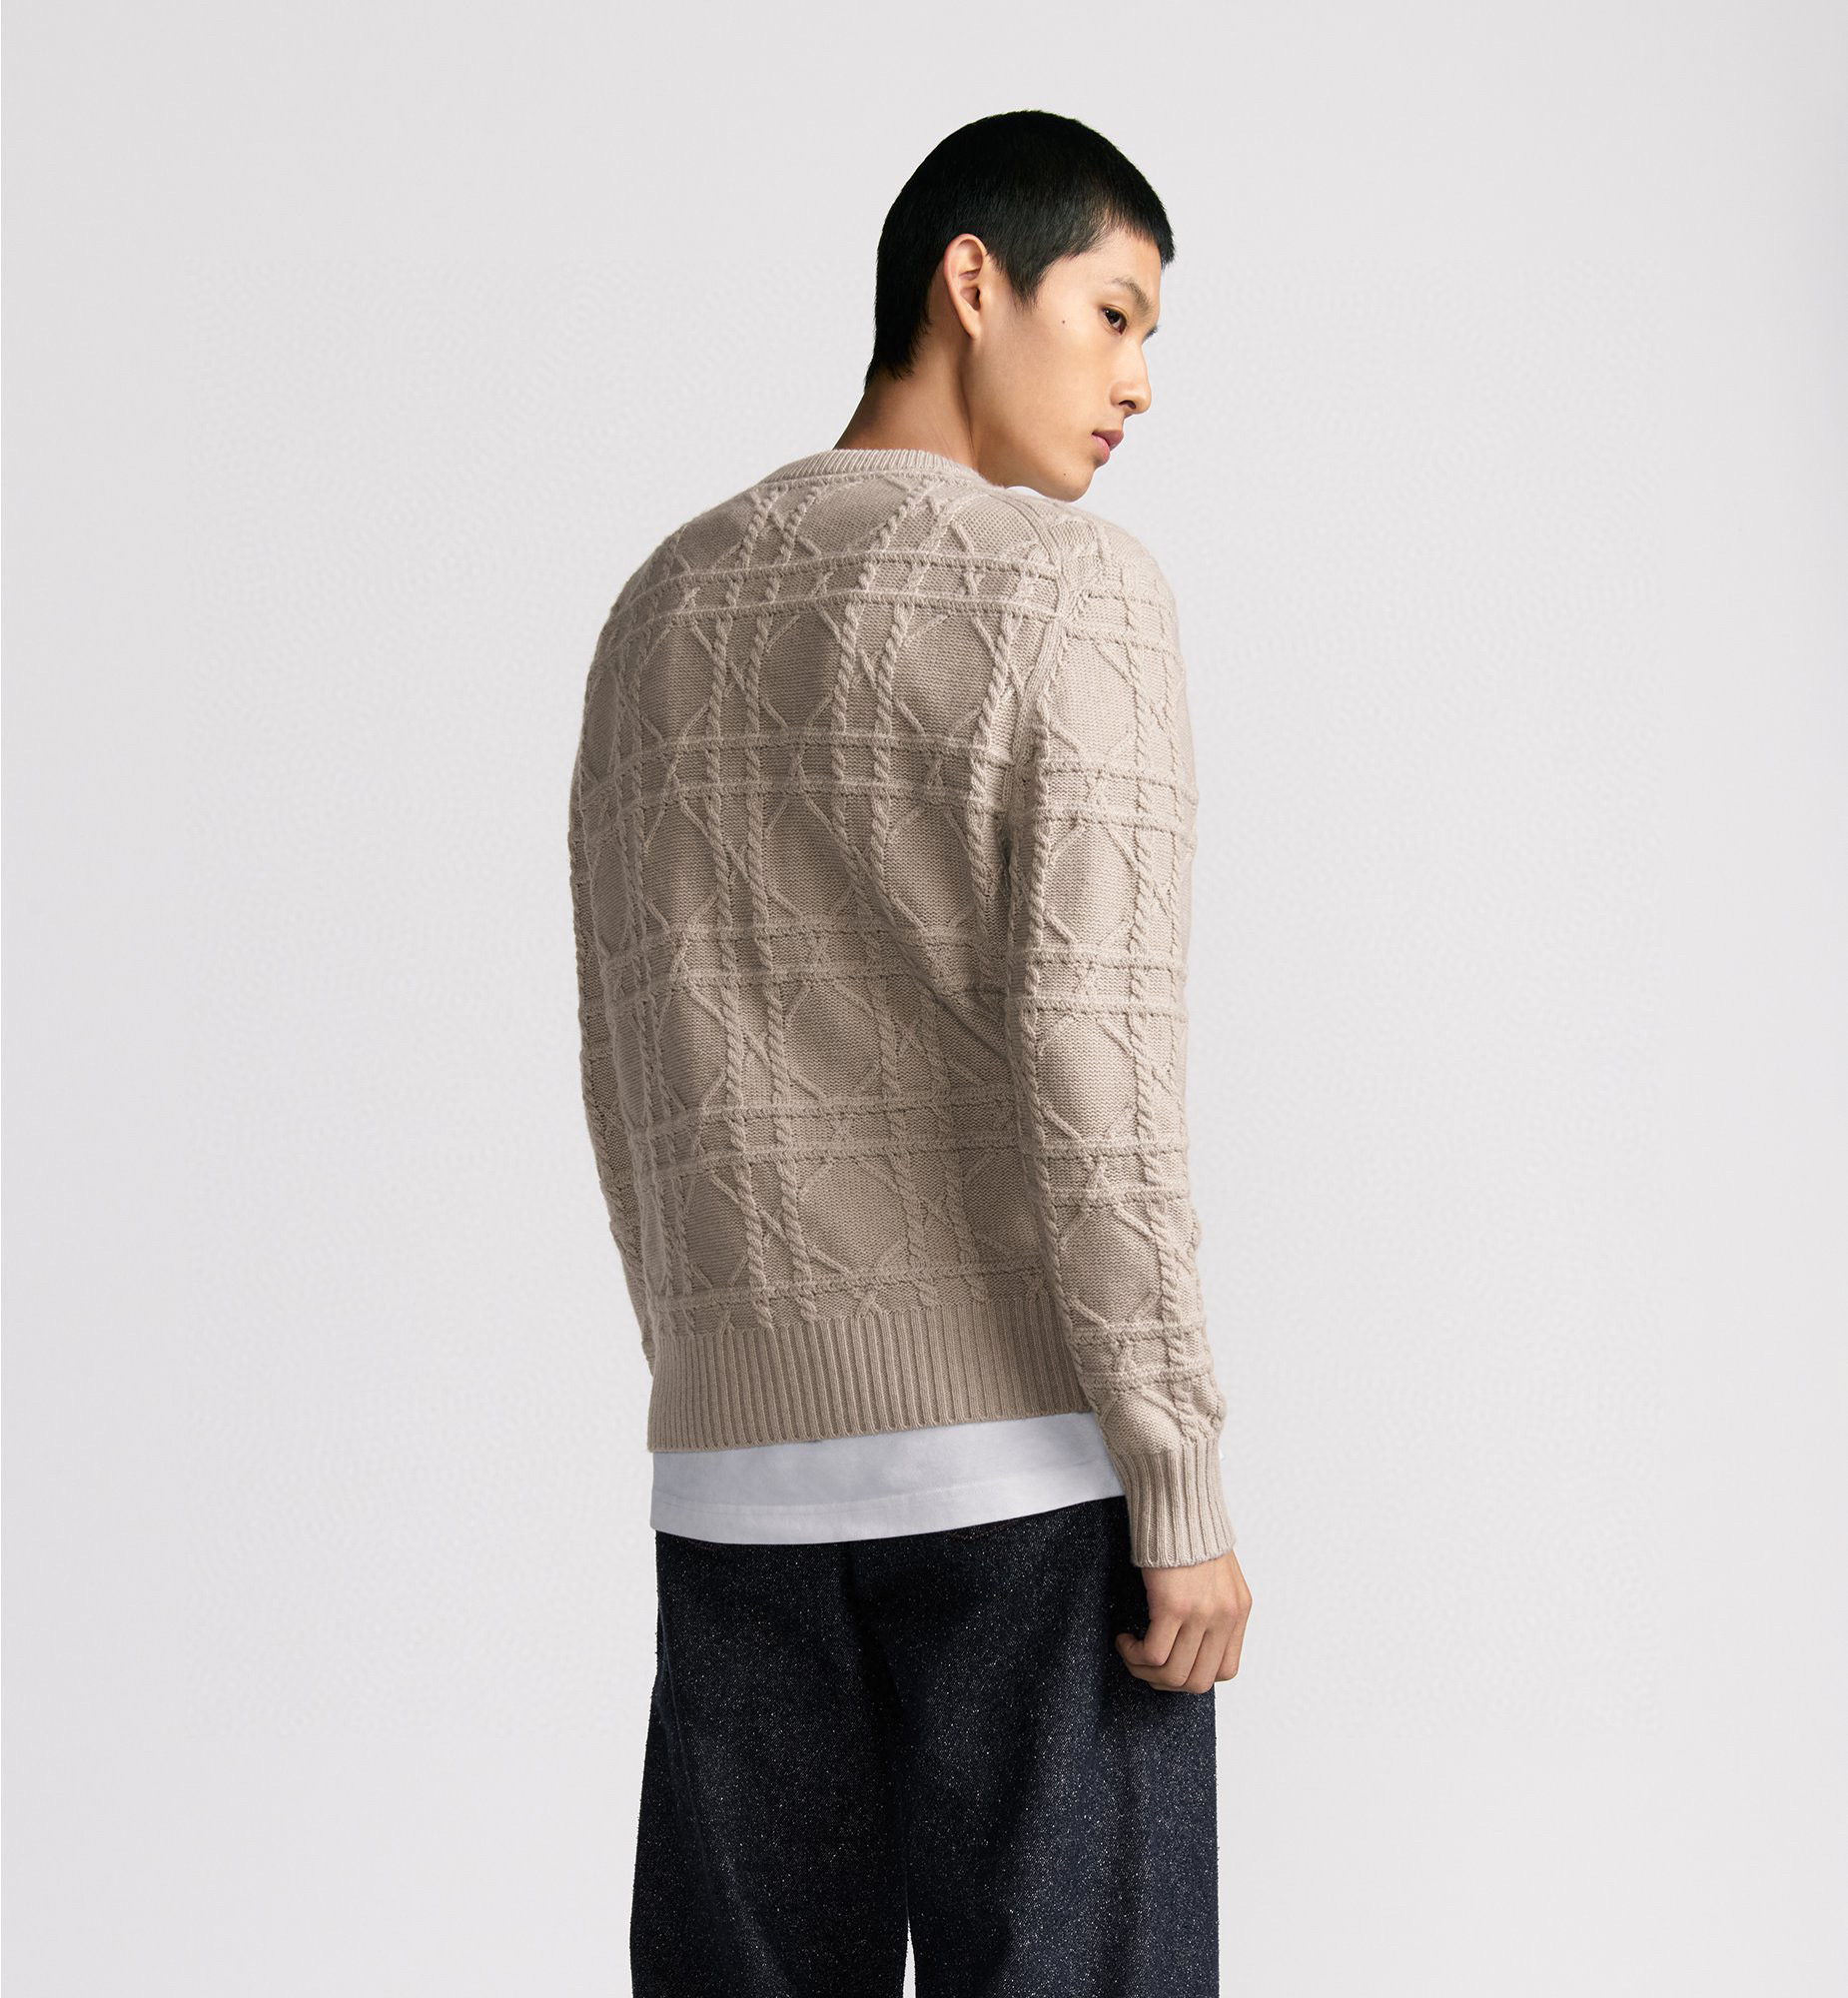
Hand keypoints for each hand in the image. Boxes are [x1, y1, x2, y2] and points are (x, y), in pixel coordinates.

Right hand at [1114, 1545, 1250, 1692]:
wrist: (1178, 1501)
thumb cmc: (1189, 1531)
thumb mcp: (1216, 1575)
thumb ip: (1212, 1607)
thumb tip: (1193, 1639)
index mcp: (1238, 1611)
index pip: (1226, 1670)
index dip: (1193, 1674)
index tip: (1170, 1661)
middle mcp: (1225, 1617)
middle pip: (1199, 1682)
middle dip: (1166, 1682)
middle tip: (1144, 1664)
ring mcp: (1201, 1615)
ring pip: (1174, 1674)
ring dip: (1145, 1671)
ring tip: (1130, 1650)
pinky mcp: (1173, 1606)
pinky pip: (1154, 1654)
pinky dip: (1134, 1654)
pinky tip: (1124, 1638)